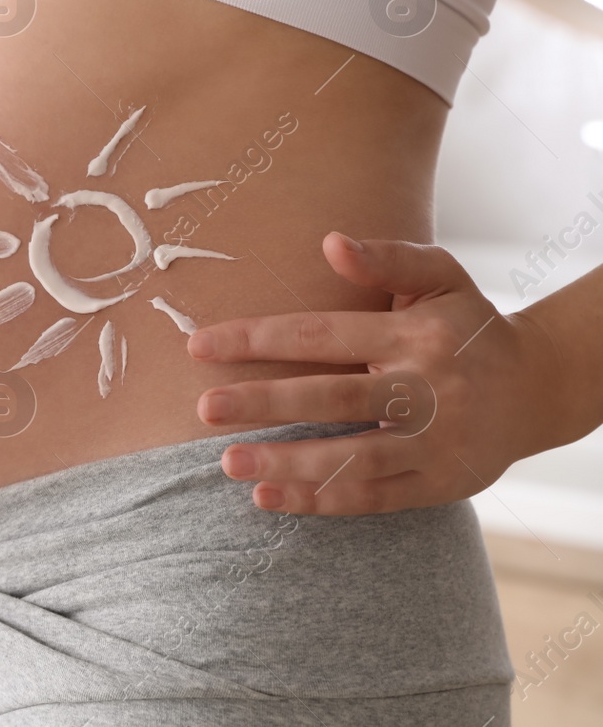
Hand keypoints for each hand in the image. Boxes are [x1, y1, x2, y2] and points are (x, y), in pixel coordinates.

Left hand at [187, 232, 567, 514]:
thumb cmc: (469, 325)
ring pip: (350, 458)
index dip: (258, 340)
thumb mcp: (441, 277)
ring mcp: (434, 443)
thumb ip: (387, 258)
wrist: (542, 387)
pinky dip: (320, 500)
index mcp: (415, 336)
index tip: (199, 346)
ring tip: (227, 463)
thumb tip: (330, 241)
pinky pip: (372, 497)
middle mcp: (426, 390)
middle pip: (331, 398)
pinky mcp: (439, 484)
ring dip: (286, 462)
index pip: (321, 335)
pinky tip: (269, 496)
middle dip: (263, 404)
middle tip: (204, 408)